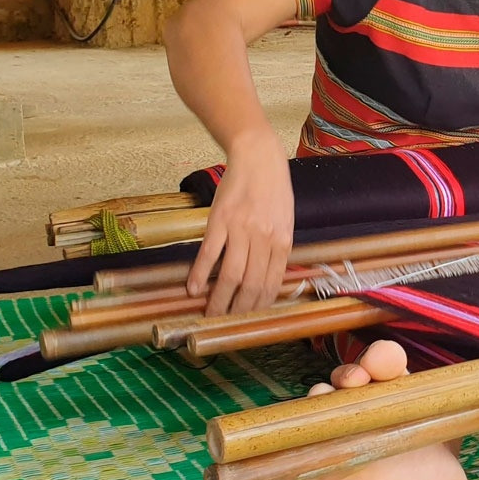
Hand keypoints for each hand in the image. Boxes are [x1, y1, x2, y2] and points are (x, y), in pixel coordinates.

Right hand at [186, 129, 294, 314]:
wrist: (258, 157)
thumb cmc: (274, 190)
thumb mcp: (285, 221)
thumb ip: (277, 249)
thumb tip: (267, 280)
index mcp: (282, 241)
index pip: (271, 284)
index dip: (258, 305)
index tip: (248, 319)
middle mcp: (263, 238)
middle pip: (250, 285)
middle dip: (237, 309)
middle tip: (224, 322)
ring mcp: (240, 229)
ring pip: (230, 275)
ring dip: (218, 299)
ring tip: (209, 312)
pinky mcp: (220, 220)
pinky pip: (209, 253)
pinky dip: (200, 274)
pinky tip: (193, 288)